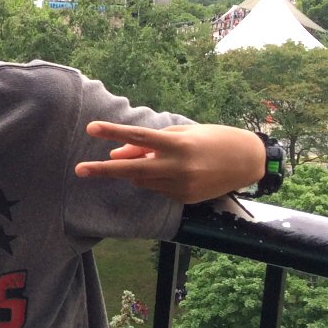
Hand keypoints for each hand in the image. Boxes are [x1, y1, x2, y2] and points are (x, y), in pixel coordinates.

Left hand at [74, 122, 264, 203]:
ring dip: (136, 171)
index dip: (113, 133)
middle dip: (104, 170)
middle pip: (132, 170)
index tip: (91, 128)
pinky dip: (156, 179)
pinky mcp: (184, 199)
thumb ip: (149, 145)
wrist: (248, 161)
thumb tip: (117, 154)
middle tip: (79, 169)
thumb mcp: (182, 134)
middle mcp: (178, 168)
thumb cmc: (214, 139)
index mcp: (178, 144)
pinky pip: (158, 189)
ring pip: (142, 181)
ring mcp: (181, 186)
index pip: (138, 137)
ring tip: (153, 158)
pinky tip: (173, 172)